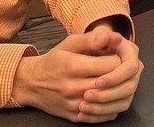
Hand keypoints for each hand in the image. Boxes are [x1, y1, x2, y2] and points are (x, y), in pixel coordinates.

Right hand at [12, 25, 142, 121]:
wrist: (32, 83)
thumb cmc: (54, 61)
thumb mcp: (70, 44)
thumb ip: (92, 38)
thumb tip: (113, 36)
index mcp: (74, 66)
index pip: (113, 64)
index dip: (120, 58)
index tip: (117, 56)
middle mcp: (74, 87)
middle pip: (113, 83)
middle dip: (121, 74)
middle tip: (120, 68)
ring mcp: (75, 104)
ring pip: (110, 101)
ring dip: (118, 91)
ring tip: (115, 81)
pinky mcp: (75, 117)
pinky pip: (103, 116)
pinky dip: (111, 107)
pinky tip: (109, 96)